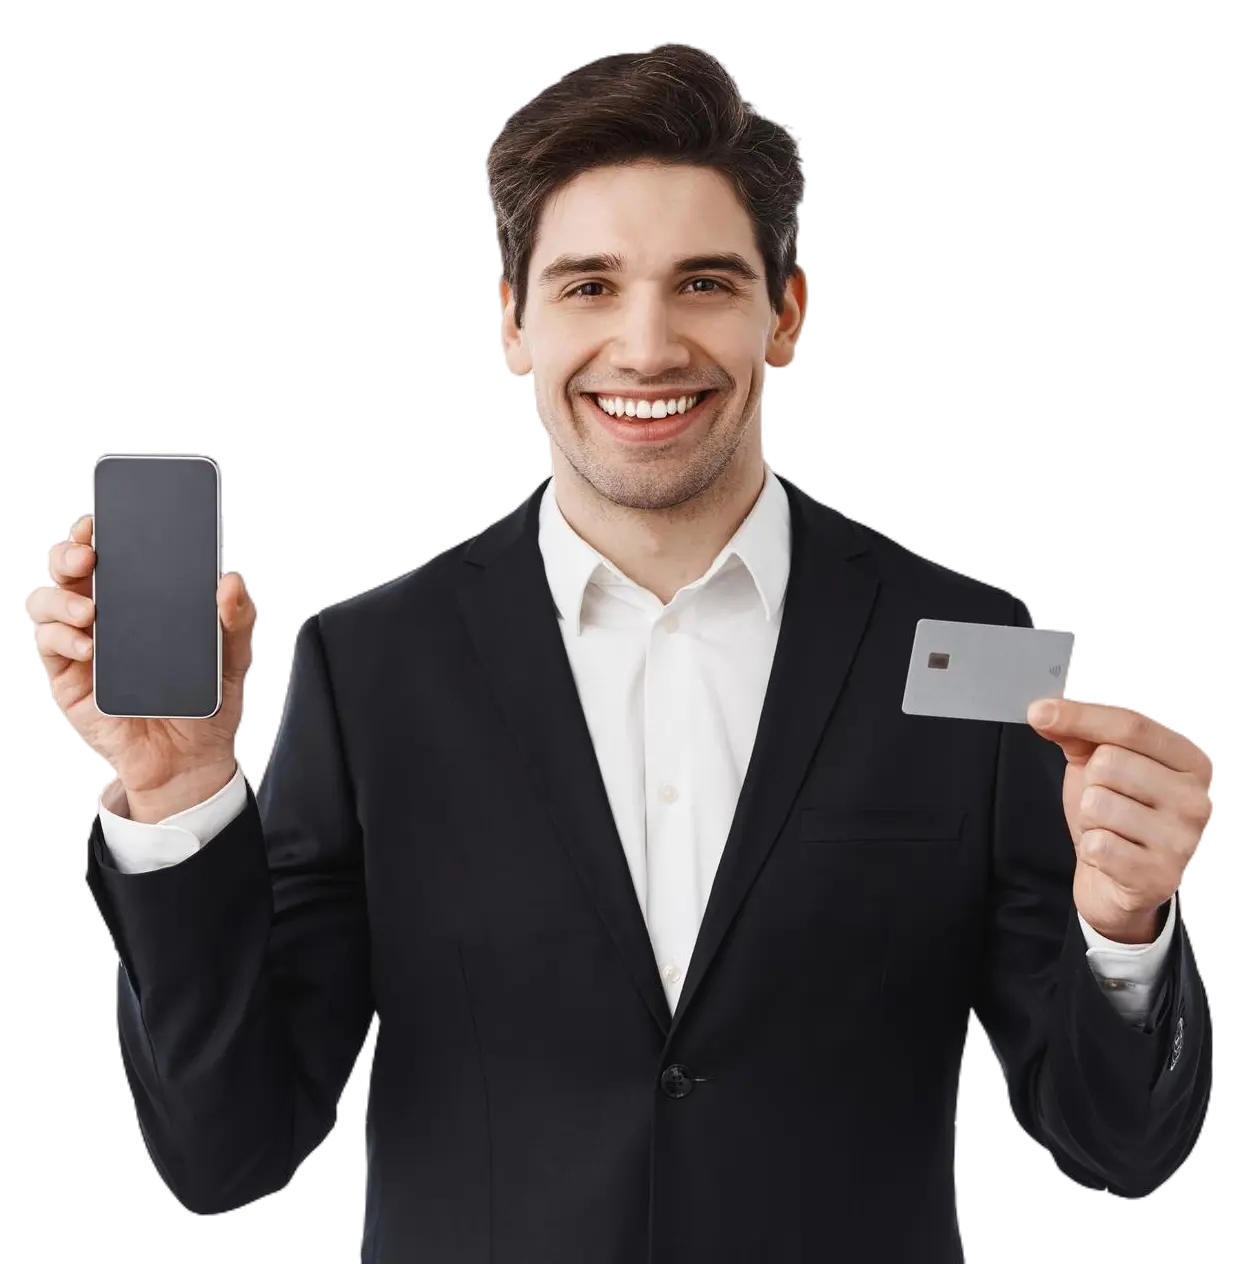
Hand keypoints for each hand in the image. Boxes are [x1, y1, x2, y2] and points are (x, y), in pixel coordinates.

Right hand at [25, 513, 255, 809]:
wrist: (190, 759)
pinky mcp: (69, 680)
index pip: (110, 558)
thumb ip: (234, 619)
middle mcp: (104, 618)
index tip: (101, 520)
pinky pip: (50, 649)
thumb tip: (232, 581)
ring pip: (46, 604)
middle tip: (89, 556)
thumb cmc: (204, 704)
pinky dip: (62, 640)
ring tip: (90, 611)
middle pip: (68, 572)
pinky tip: (89, 648)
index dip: (96, 533)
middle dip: (69, 554)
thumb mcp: (232, 658)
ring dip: (61, 598)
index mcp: (139, 604)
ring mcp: (82, 647)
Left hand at [1026, 698, 1213, 942]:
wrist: (1116, 880)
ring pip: (1098, 804)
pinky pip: (1097, 844)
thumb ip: (1077, 733)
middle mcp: (1196, 799)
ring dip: (1088, 819)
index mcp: (1188, 762)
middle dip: (1089, 782)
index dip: (1080, 716)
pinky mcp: (1159, 876)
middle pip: (1109, 763)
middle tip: (1106, 802)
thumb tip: (1043, 712)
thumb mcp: (1097, 765)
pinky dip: (1090, 849)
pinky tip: (1111, 855)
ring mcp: (1182, 840)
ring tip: (1109, 829)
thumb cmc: (1115, 814)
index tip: (1038, 712)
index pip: (1131, 725)